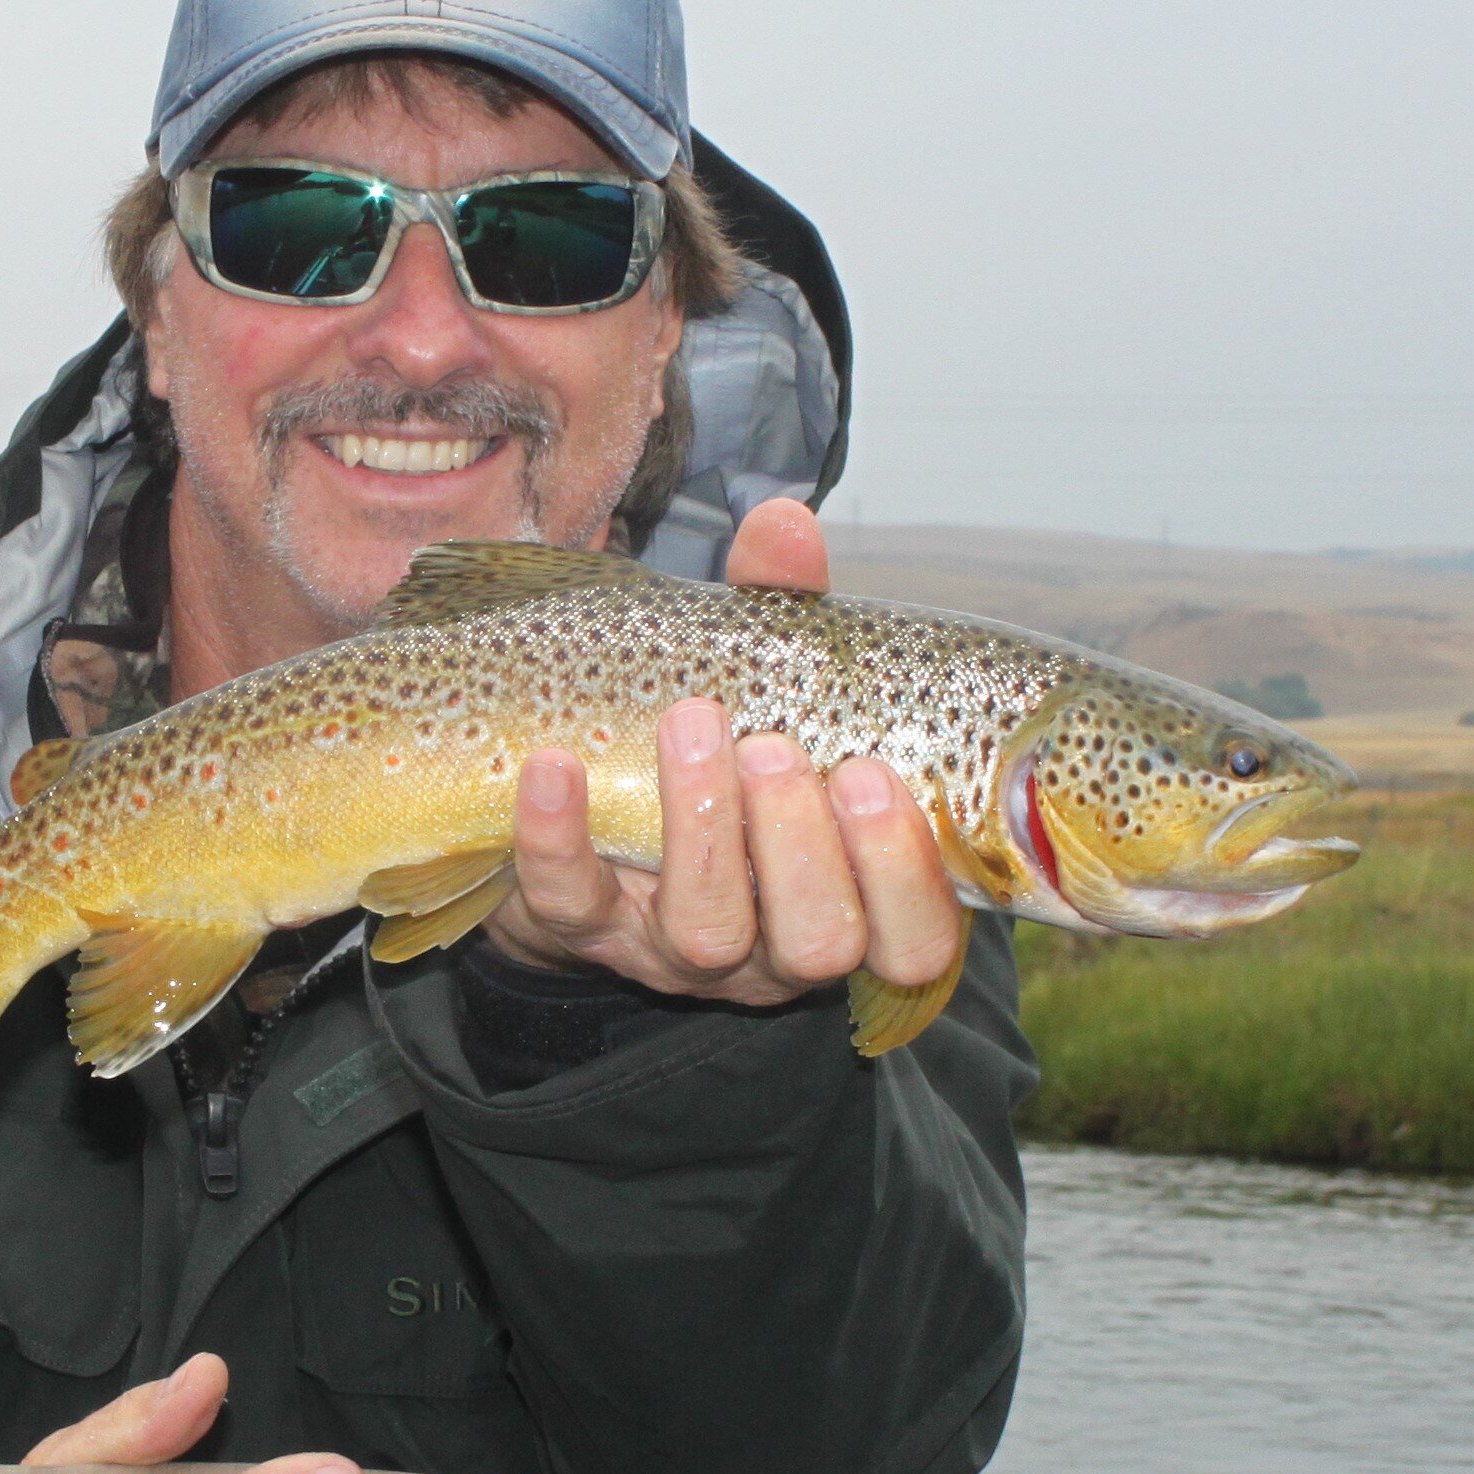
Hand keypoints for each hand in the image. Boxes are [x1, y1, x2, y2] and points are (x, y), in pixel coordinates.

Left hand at [483, 498, 965, 1004]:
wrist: (588, 810)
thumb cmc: (717, 746)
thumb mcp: (765, 684)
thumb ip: (787, 613)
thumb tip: (785, 525)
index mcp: (851, 895)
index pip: (918, 939)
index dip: (907, 877)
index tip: (871, 774)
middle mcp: (776, 944)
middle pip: (819, 942)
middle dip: (802, 846)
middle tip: (773, 748)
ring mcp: (675, 948)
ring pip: (706, 933)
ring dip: (703, 830)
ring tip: (692, 726)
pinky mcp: (580, 932)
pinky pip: (569, 905)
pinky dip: (560, 837)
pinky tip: (556, 766)